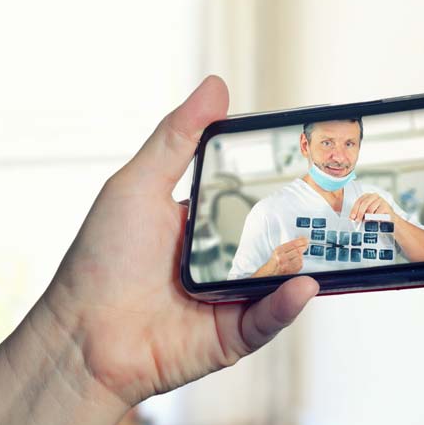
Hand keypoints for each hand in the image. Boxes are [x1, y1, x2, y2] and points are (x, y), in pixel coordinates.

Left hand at [0, 77, 319, 424]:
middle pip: (276, 233)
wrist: (80, 337)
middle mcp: (220, 258)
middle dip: (309, 216)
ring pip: (282, 276)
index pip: (252, 191)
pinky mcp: (232, 336)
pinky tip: (302, 285)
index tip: (313, 150)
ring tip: (336, 238)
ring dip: (308, 259)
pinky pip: (268, 318)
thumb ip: (177, 138)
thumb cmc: (100, 260)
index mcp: (201, 221)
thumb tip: (215, 86)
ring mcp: (230, 298)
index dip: (280, 173)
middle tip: (343, 193)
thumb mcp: (138, 185)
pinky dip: (287, 303)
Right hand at [259, 238, 308, 276]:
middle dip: (303, 246)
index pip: (293, 244)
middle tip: (306, 244)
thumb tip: (299, 241)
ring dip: (301, 254)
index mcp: (278, 251)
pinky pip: (299, 265)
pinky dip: (300, 262)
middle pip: (297, 250)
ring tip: (301, 252)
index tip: (305, 239)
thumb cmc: (273, 262)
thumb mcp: (277, 251)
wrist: (269, 273)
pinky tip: (299, 260)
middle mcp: (282, 258)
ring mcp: (286, 265)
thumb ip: (287, 246)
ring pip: (299, 258)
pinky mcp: (290, 272)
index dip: (301, 241)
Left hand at [349, 192, 393, 220]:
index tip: (352, 217)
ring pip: (370, 209)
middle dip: (359, 213)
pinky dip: (374, 219)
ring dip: (367, 217)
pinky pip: (377, 214)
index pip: (359, 201)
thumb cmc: (377, 216)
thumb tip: (353, 217)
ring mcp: (381, 200)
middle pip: (364, 204)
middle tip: (357, 220)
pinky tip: (375, 221)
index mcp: (369, 196)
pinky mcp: (386, 206)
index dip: (354, 209)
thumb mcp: (367, 213)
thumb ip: (360, 213)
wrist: (391, 221)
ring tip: (367, 222)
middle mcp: (375, 196)